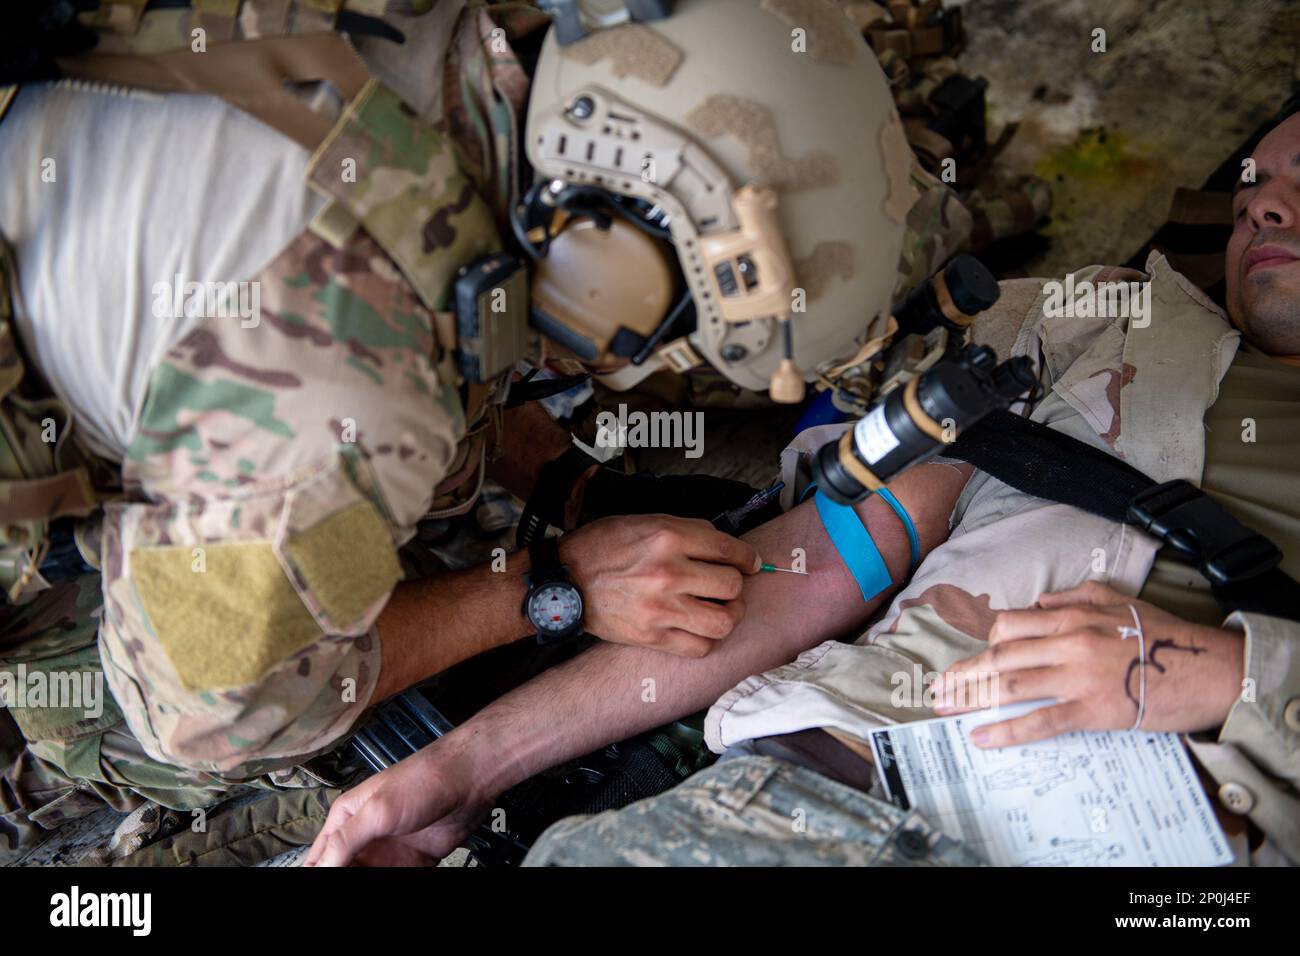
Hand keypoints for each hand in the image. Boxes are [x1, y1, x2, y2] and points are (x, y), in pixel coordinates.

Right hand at [306, 736, 488, 866]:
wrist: (470, 781)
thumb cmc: (421, 782)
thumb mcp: (377, 811)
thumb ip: (345, 841)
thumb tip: (320, 869)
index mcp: (346, 819)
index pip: (319, 858)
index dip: (318, 872)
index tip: (319, 884)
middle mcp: (364, 837)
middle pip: (343, 869)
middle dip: (345, 877)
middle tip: (363, 874)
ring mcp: (389, 852)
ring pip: (369, 878)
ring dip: (368, 883)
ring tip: (384, 873)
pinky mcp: (413, 862)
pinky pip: (397, 882)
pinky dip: (395, 885)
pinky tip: (400, 880)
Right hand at [560, 514, 760, 657]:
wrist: (563, 581)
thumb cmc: (602, 547)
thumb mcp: (645, 521)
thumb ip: (687, 530)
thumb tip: (723, 545)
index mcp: (668, 537)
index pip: (728, 549)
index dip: (747, 558)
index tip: (750, 563)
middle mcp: (668, 572)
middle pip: (732, 586)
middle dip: (736, 585)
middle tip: (727, 586)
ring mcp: (661, 609)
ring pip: (723, 621)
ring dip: (728, 615)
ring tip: (720, 610)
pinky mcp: (652, 637)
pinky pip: (699, 647)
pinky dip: (706, 639)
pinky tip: (699, 628)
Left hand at [933, 581, 1245, 747]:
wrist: (1209, 667)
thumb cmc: (1164, 634)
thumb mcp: (1115, 600)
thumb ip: (1071, 598)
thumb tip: (1037, 606)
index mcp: (1070, 616)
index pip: (1009, 625)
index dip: (980, 641)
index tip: (962, 655)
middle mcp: (1067, 642)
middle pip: (1000, 656)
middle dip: (962, 671)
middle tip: (936, 687)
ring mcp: (1077, 677)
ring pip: (1011, 685)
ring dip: (971, 696)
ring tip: (944, 706)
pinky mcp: (1092, 709)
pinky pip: (1040, 721)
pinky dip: (1007, 730)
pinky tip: (982, 736)